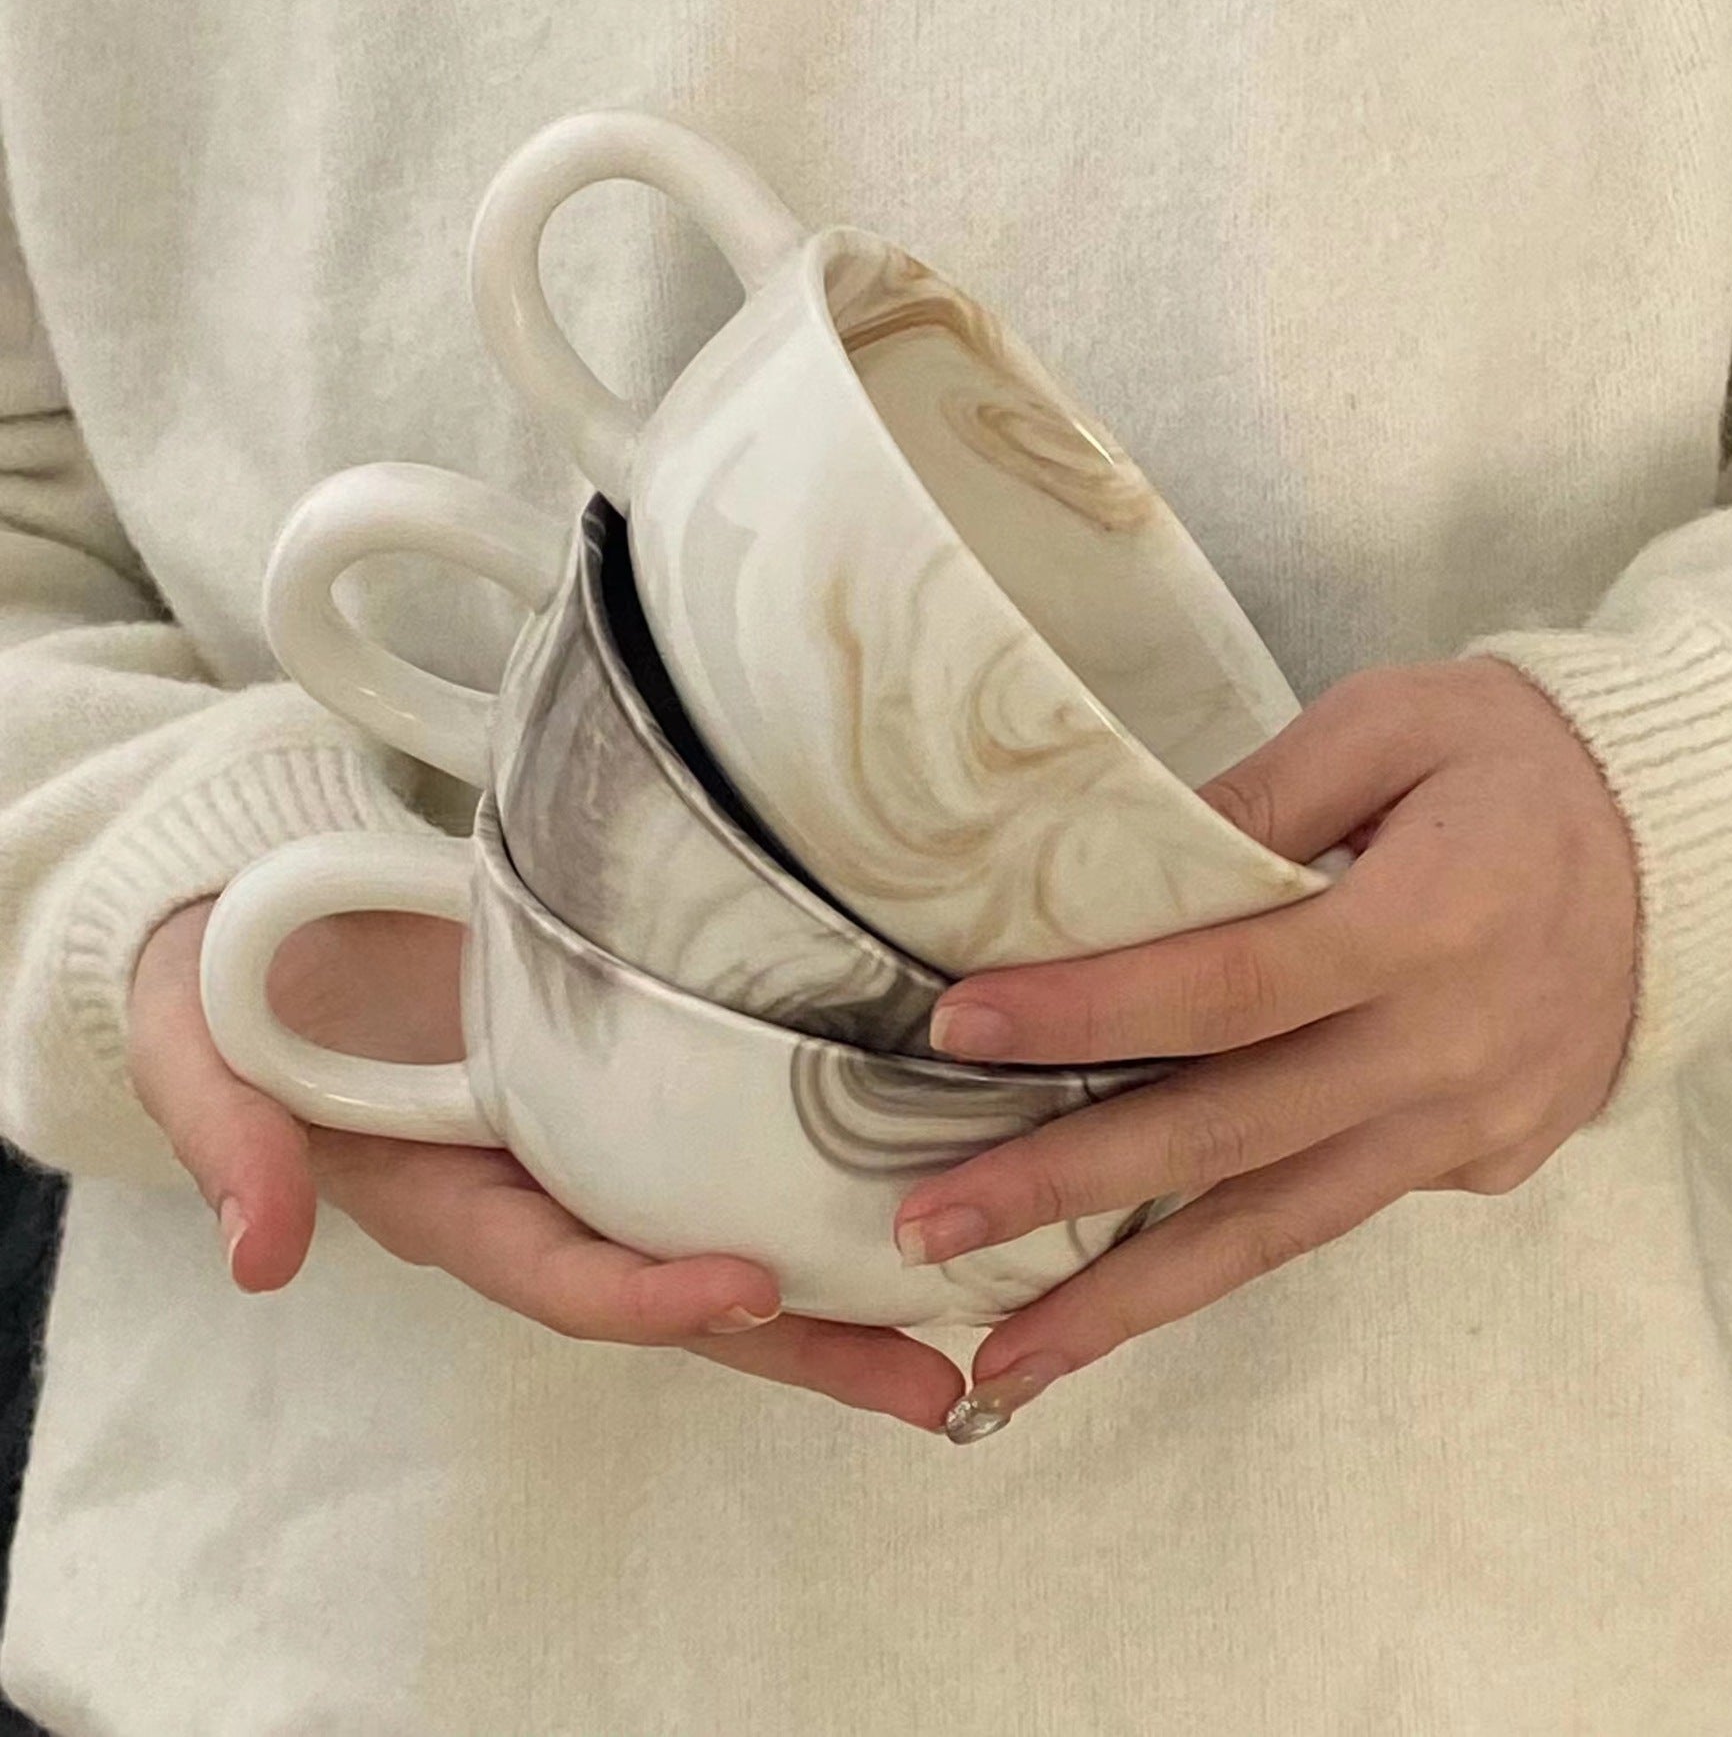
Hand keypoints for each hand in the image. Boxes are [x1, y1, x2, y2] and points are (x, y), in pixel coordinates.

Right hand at [130, 900, 963, 1430]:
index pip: (564, 1272)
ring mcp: (587, 1143)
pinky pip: (725, 1146)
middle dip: (803, 1348)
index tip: (759, 1290)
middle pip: (680, 1293)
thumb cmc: (231, 977)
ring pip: (723, 1232)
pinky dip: (812, 1181)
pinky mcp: (626, 1080)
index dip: (654, 1293)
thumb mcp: (201, 1047)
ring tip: (961, 1333)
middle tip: (937, 1392)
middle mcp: (536, 1192)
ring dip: (837, 1290)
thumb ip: (231, 1139)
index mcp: (447, 1202)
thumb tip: (257, 1252)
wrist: (266, 907)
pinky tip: (911, 1185)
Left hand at [893, 658, 1639, 1440]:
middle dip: (1066, 1189)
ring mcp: (1467, 1127)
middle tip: (927, 1228)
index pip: (1227, 986)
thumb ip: (1261, 798)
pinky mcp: (1477, 1164)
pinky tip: (1130, 1292)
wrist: (1691, 846)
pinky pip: (1331, 1216)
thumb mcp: (1396, 723)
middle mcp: (1445, 1051)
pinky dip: (1225, 1258)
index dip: (1090, 1013)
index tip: (959, 1028)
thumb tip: (1122, 870)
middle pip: (1228, 1135)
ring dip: (1133, 1297)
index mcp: (1427, 925)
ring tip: (1010, 1354)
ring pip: (1276, 1227)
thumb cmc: (1521, 759)